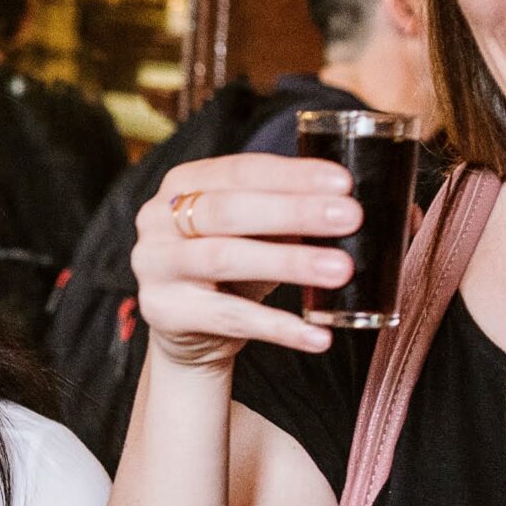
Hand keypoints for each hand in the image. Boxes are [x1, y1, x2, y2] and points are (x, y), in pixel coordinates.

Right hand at [131, 154, 362, 369]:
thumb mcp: (252, 232)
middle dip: (294, 212)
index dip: (292, 175)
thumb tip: (347, 206)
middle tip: (350, 217)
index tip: (344, 183)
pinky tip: (317, 335)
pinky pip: (228, 318)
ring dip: (289, 263)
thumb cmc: (228, 270)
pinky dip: (277, 327)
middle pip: (229, 210)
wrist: (187, 330)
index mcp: (183, 183)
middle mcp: (157, 220)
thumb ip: (284, 213)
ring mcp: (155, 266)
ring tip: (340, 270)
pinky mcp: (163, 312)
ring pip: (225, 259)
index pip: (240, 170)